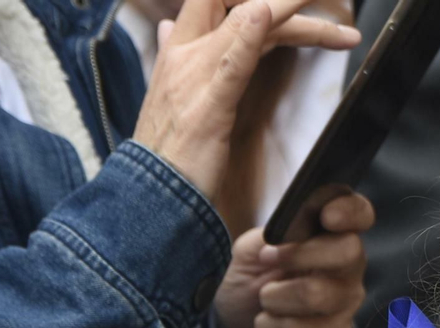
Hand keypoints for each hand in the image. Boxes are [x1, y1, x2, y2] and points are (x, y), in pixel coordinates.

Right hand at [132, 0, 358, 199]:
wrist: (148, 195)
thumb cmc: (166, 151)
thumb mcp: (168, 94)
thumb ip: (174, 57)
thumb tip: (167, 27)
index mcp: (179, 50)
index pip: (215, 0)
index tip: (292, 2)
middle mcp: (186, 54)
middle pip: (237, 3)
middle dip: (286, 0)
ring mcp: (196, 78)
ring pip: (246, 24)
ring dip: (289, 8)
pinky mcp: (209, 110)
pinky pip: (231, 66)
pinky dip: (249, 38)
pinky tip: (264, 14)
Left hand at [213, 192, 374, 327]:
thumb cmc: (250, 287)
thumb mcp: (249, 252)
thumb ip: (269, 235)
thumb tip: (285, 232)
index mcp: (330, 236)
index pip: (359, 214)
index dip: (350, 211)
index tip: (327, 217)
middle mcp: (346, 268)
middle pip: (349, 252)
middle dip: (301, 254)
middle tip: (267, 259)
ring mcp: (344, 304)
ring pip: (319, 294)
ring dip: (276, 296)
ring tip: (264, 299)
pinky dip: (273, 326)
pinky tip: (267, 325)